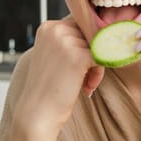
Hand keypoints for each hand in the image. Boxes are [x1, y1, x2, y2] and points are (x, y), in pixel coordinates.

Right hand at [11, 18, 104, 134]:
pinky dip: (98, 73)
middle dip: (91, 55)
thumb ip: (70, 41)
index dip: (83, 46)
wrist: (37, 113)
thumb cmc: (48, 87)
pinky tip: (87, 87)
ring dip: (95, 66)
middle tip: (83, 78)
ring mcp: (67, 42)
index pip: (79, 26)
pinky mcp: (79, 56)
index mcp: (48, 27)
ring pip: (98, 45)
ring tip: (84, 83)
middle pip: (90, 34)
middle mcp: (56, 29)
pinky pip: (102, 57)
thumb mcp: (54, 55)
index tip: (77, 66)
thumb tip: (101, 31)